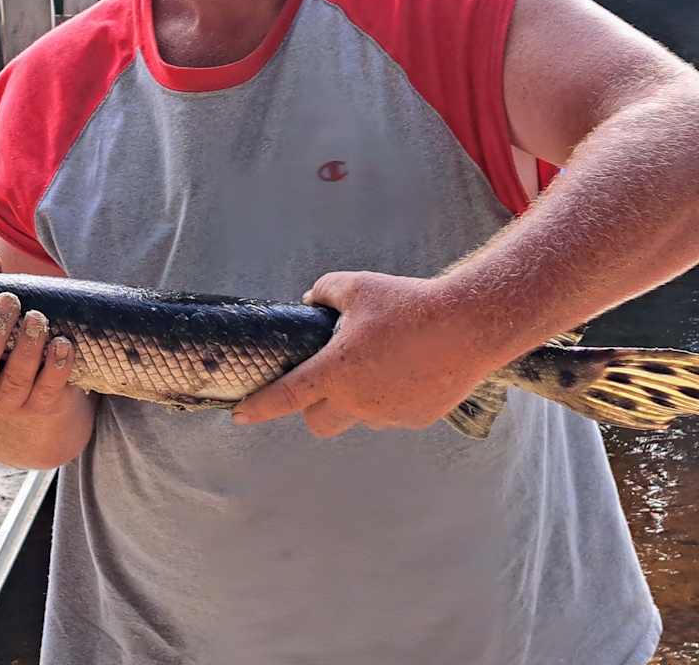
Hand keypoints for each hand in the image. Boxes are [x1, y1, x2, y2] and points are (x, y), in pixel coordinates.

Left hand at [232, 271, 503, 437]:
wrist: (469, 324)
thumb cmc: (407, 302)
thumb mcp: (356, 286)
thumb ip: (323, 293)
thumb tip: (311, 303)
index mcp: (335, 372)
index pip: (285, 396)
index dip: (259, 406)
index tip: (239, 415)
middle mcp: (358, 401)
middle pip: (318, 422)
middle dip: (312, 407)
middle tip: (323, 380)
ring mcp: (388, 415)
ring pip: (358, 415)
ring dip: (357, 397)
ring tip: (381, 359)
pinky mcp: (416, 418)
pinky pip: (391, 411)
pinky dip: (389, 395)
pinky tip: (408, 367)